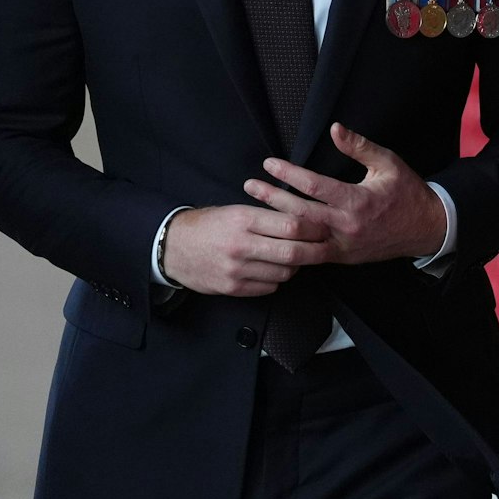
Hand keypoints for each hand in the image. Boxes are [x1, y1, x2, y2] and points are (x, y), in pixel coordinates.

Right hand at [160, 205, 331, 296]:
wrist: (172, 247)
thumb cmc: (210, 225)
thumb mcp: (237, 210)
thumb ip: (269, 216)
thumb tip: (306, 221)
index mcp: (244, 220)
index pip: (292, 226)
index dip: (314, 229)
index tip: (324, 228)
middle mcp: (241, 246)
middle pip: (293, 252)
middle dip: (316, 251)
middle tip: (325, 248)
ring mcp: (236, 270)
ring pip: (284, 272)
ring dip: (296, 266)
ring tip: (296, 257)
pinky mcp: (232, 288)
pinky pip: (269, 287)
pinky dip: (278, 278)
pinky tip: (274, 269)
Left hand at [243, 123, 446, 265]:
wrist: (426, 228)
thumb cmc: (407, 192)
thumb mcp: (388, 163)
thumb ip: (359, 147)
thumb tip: (334, 129)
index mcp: (357, 200)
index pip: (314, 186)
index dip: (289, 173)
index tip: (269, 164)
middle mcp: (347, 225)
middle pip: (299, 212)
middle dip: (271, 197)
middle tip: (250, 185)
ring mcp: (343, 245)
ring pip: (301, 238)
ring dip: (275, 224)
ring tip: (253, 212)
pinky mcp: (343, 257)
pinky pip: (310, 256)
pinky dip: (289, 247)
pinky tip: (272, 238)